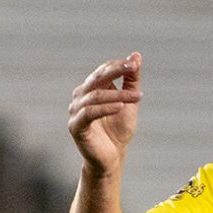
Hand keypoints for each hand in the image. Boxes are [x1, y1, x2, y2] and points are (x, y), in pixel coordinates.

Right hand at [67, 53, 141, 173]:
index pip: (103, 70)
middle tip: (132, 68)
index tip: (135, 63)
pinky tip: (121, 107)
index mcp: (91, 88)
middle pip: (97, 78)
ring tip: (136, 97)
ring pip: (96, 96)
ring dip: (118, 95)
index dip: (118, 66)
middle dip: (116, 71)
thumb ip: (131, 80)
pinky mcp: (75, 126)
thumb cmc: (118, 130)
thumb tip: (136, 55)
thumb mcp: (129, 102)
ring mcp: (75, 110)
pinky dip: (106, 108)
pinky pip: (90, 113)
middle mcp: (80, 96)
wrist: (112, 157)